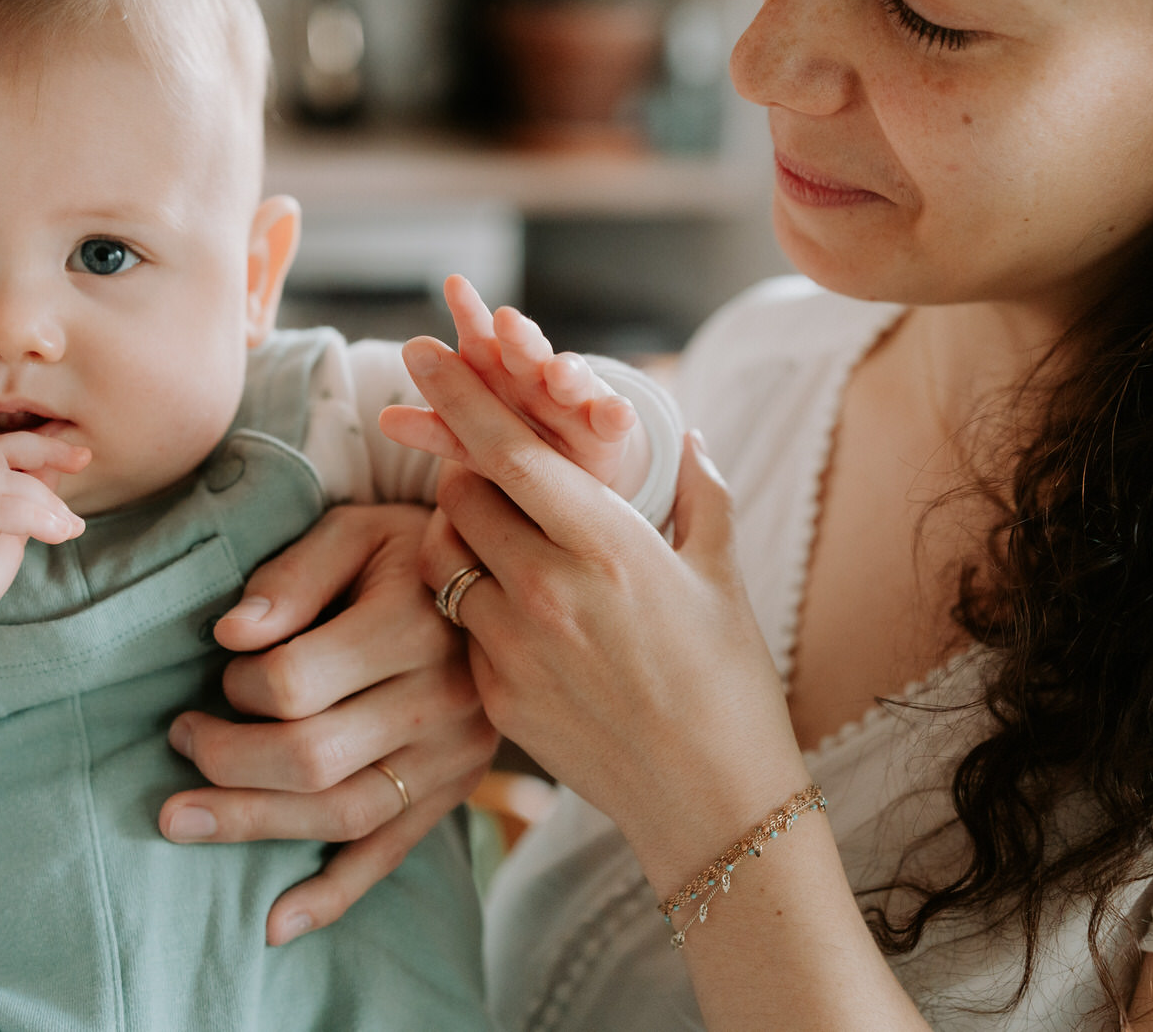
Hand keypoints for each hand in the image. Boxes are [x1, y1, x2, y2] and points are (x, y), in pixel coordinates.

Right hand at [0, 414, 87, 715]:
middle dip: (41, 449)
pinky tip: (58, 533)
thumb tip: (57, 467)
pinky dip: (32, 516)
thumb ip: (20, 499)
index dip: (27, 434)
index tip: (74, 447)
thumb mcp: (0, 532)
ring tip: (69, 524)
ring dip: (42, 498)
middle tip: (81, 460)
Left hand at [157, 504, 498, 944]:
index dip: (237, 684)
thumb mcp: (355, 531)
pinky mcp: (454, 792)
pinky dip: (333, 894)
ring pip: (345, 814)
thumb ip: (292, 576)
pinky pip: (391, 853)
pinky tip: (275, 924)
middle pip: (313, 759)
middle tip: (177, 739)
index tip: (221, 667)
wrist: (502, 584)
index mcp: (415, 625)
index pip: (296, 684)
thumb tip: (231, 634)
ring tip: (180, 821)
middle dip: (226, 761)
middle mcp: (445, 699)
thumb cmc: (405, 552)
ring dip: (254, 825)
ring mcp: (455, 756)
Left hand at [379, 274, 644, 495]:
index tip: (454, 284)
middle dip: (519, 336)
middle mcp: (536, 376)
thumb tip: (384, 421)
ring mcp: (574, 400)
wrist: (566, 469)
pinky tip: (620, 413)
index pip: (479, 339)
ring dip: (568, 371)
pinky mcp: (607, 428)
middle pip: (526, 351)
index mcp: (498, 372)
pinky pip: (613, 419)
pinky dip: (618, 414)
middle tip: (508, 321)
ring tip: (561, 371)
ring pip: (571, 379)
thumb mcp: (471, 439)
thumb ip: (436, 428)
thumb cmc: (513, 440)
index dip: (468, 315)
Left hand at [400, 339, 809, 890]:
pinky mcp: (494, 698)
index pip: (509, 452)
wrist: (712, 802)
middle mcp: (548, 591)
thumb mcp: (722, 577)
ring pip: (442, 560)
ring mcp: (513, 649)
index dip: (460, 395)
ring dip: (458, 538)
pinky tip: (520, 619)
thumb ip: (700, 495)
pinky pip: (458, 627)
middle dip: (466, 472)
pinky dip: (474, 606)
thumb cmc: (729, 684)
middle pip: (461, 497)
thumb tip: (687, 436)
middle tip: (490, 473)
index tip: (423, 350)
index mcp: (607, 546)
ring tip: (498, 545)